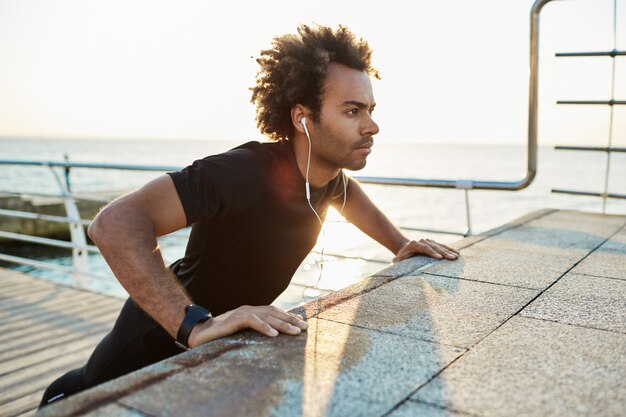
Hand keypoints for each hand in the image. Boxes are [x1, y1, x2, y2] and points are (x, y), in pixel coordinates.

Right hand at [187, 305, 307, 347]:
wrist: (199, 333)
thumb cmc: (221, 335)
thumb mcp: (242, 333)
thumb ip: (254, 331)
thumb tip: (272, 337)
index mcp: (252, 312)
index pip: (274, 312)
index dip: (288, 317)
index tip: (302, 324)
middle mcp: (249, 310)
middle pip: (274, 313)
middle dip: (290, 320)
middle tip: (304, 328)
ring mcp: (241, 313)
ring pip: (266, 317)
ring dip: (283, 324)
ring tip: (295, 332)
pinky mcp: (234, 319)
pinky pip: (252, 321)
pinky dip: (264, 327)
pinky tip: (274, 334)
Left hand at [393, 239, 459, 262]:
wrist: (404, 247)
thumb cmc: (401, 256)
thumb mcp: (398, 259)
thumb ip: (397, 261)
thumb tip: (394, 263)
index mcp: (415, 244)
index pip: (425, 248)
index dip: (432, 253)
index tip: (439, 258)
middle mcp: (423, 241)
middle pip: (435, 247)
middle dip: (444, 253)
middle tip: (452, 258)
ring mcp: (429, 241)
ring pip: (440, 246)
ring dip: (449, 251)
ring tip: (457, 257)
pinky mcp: (433, 243)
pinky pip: (442, 246)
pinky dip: (449, 249)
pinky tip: (457, 253)